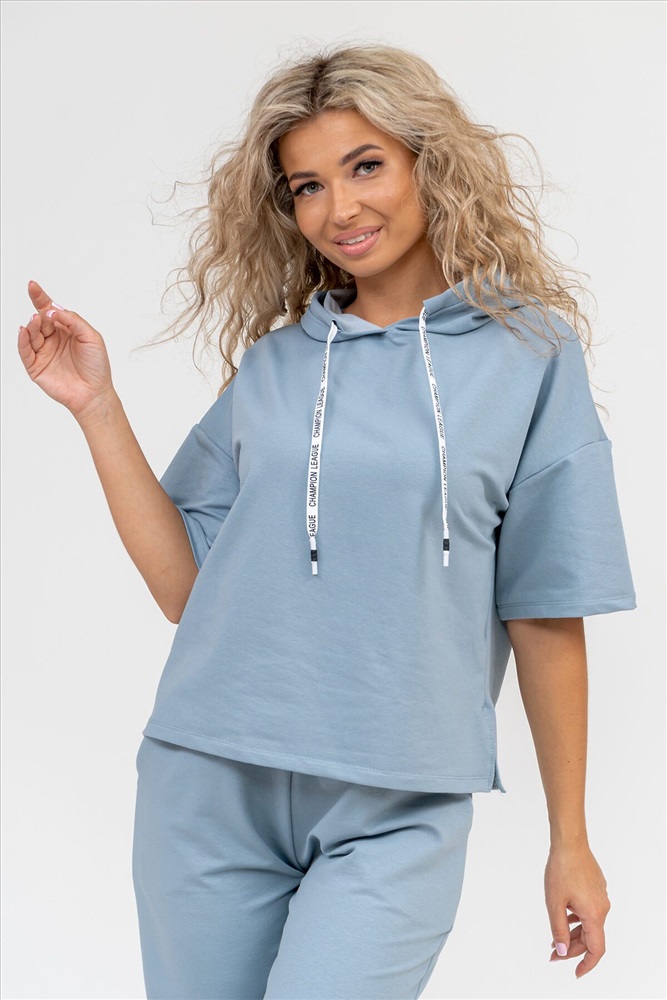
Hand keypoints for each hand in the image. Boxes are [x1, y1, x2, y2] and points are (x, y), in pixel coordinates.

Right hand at [18, 280, 114, 419]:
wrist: (94, 393)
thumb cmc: (96, 367)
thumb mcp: (91, 337)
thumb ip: (73, 320)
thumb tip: (53, 311)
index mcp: (66, 330)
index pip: (50, 311)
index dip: (41, 298)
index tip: (33, 286)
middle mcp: (53, 339)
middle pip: (40, 320)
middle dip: (40, 315)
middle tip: (43, 315)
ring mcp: (43, 353)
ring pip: (31, 334)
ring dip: (31, 325)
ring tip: (35, 321)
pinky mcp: (36, 367)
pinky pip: (25, 351)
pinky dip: (22, 340)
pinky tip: (24, 331)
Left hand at [545, 841, 610, 978]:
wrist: (569, 842)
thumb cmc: (561, 869)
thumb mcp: (554, 903)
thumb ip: (558, 929)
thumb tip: (562, 951)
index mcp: (594, 914)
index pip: (596, 949)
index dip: (587, 964)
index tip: (575, 972)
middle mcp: (602, 907)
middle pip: (591, 937)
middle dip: (572, 948)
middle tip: (553, 953)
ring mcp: (600, 896)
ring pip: (589, 924)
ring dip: (573, 934)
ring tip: (554, 938)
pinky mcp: (596, 888)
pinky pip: (589, 911)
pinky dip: (577, 920)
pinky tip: (565, 918)